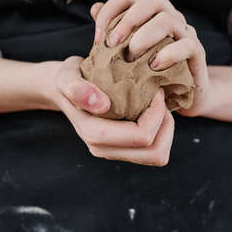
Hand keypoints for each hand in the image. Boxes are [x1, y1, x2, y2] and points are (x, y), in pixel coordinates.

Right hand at [50, 56, 174, 165]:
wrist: (66, 87)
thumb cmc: (70, 77)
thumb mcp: (67, 75)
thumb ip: (76, 88)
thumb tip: (101, 105)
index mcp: (94, 134)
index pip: (141, 136)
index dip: (157, 114)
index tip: (155, 89)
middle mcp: (103, 149)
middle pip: (154, 153)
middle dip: (166, 125)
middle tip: (161, 99)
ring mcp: (113, 152)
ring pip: (157, 155)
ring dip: (166, 130)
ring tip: (160, 105)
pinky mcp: (121, 149)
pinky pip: (153, 151)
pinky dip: (162, 132)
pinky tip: (154, 111)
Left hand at [90, 0, 212, 116]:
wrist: (181, 94)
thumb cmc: (149, 73)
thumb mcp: (126, 55)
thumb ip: (113, 32)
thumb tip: (95, 8)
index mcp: (149, 15)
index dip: (109, 12)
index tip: (97, 39)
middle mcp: (168, 18)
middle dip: (129, 19)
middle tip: (112, 44)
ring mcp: (185, 33)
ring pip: (168, 19)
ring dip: (145, 37)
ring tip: (132, 58)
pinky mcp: (197, 53)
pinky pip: (187, 44)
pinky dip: (169, 54)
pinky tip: (154, 66)